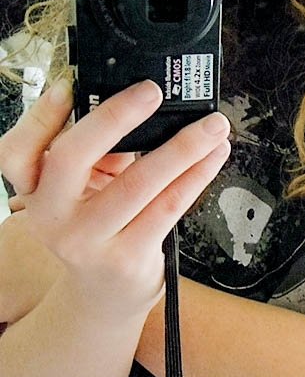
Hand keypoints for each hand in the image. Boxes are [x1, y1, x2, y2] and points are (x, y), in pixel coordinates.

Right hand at [0, 78, 230, 319]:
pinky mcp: (127, 258)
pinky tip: (214, 156)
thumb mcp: (82, 188)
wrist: (105, 291)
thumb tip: (139, 107)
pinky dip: (197, 175)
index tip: (70, 85)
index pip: (18, 150)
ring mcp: (88, 241)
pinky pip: (168, 206)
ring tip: (212, 125)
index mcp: (34, 190)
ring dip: (183, 147)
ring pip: (138, 183)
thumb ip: (96, 151)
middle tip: (152, 91)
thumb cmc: (98, 224)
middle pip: (71, 158)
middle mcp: (52, 217)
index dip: (41, 116)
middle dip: (115, 118)